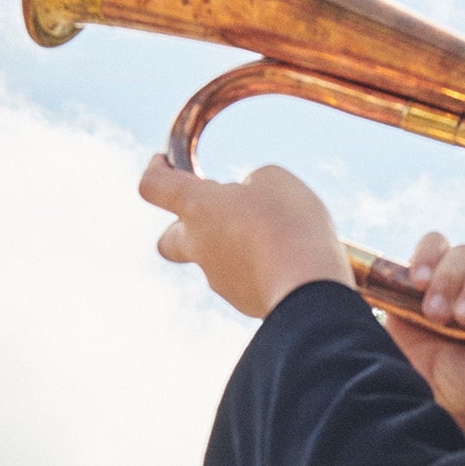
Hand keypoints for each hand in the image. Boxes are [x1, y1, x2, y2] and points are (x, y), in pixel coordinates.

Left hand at [139, 156, 353, 317]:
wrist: (310, 289)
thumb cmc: (290, 225)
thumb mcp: (275, 180)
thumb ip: (253, 184)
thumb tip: (249, 202)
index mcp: (198, 208)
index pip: (154, 186)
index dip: (156, 171)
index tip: (164, 163)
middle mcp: (199, 247)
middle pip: (168, 240)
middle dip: (184, 226)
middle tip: (214, 213)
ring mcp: (219, 280)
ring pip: (213, 260)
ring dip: (233, 244)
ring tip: (275, 234)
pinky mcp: (242, 302)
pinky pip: (243, 279)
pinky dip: (257, 267)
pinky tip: (287, 259)